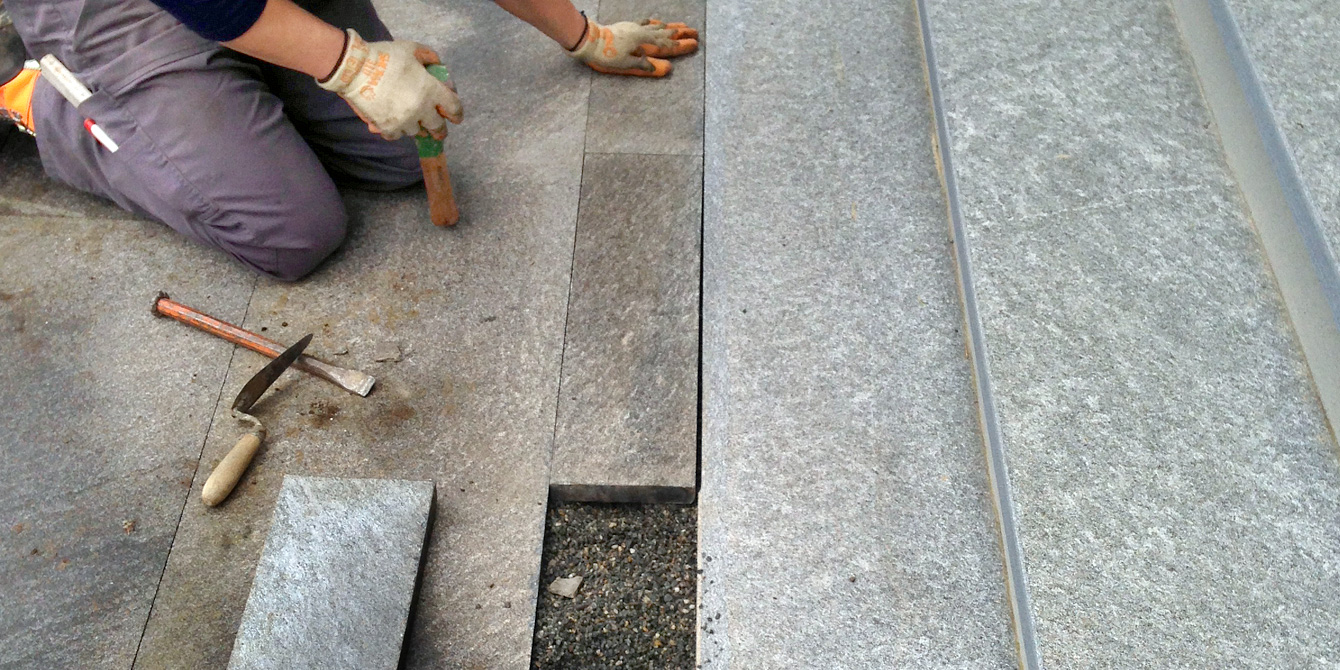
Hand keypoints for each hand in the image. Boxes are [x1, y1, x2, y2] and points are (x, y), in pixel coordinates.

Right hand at [317, 29, 463, 140]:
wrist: (356, 69)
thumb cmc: (385, 56)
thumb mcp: (411, 49)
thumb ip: (429, 56)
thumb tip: (437, 64)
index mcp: (431, 90)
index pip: (453, 107)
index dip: (457, 114)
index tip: (456, 118)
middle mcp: (421, 109)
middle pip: (437, 127)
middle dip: (439, 129)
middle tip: (436, 130)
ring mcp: (404, 121)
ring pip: (415, 131)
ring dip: (415, 126)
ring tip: (409, 120)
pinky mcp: (387, 127)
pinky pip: (396, 135)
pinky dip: (396, 130)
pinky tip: (394, 123)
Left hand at [568, 18, 698, 76]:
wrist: (590, 40)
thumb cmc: (607, 55)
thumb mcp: (626, 64)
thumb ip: (644, 65)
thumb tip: (663, 69)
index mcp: (642, 41)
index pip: (665, 44)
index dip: (679, 45)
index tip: (692, 44)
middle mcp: (641, 32)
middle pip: (664, 32)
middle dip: (679, 33)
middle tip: (693, 31)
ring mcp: (634, 27)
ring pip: (656, 26)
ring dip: (669, 26)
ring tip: (680, 25)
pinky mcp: (627, 26)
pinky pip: (644, 23)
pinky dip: (653, 23)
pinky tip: (656, 21)